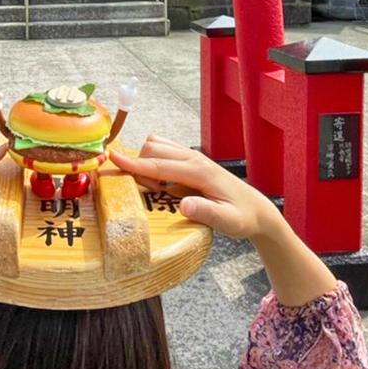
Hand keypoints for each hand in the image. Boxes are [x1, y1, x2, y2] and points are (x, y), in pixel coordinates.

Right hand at [109, 136, 278, 240]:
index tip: (112, 159)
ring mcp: (192, 156)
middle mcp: (194, 158)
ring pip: (156, 145)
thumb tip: (183, 205)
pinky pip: (162, 150)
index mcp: (199, 172)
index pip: (160, 165)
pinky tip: (161, 183)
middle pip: (153, 149)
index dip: (134, 163)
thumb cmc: (242, 217)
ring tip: (157, 190)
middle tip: (150, 195)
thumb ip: (206, 213)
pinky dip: (153, 161)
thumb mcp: (228, 223)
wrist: (255, 209)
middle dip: (140, 167)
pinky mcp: (190, 159)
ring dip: (146, 162)